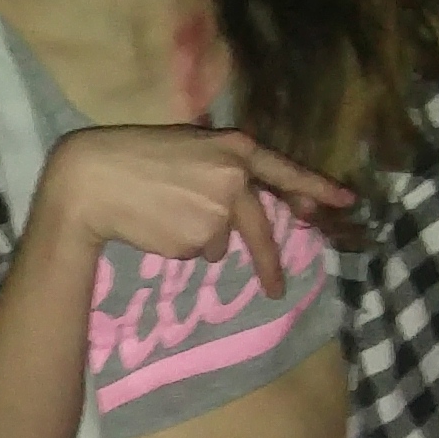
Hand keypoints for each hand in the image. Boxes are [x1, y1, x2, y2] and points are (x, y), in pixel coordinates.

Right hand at [34, 122, 355, 282]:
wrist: (92, 180)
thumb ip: (226, 170)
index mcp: (235, 148)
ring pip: (220, 241)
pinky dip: (180, 246)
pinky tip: (157, 225)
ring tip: (163, 213)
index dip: (318, 187)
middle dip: (269, 263)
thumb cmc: (136, 158)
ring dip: (200, 237)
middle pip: (261, 228)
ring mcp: (217, 212)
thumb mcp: (191, 150)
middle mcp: (235, 180)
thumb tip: (255, 207)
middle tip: (277, 289)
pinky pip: (196, 252)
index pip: (286, 171)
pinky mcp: (196, 240)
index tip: (346, 202)